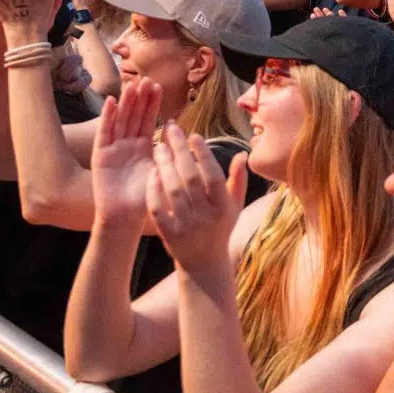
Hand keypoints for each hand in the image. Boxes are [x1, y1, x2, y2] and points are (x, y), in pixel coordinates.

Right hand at [90, 82, 161, 224]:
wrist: (126, 218)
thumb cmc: (147, 199)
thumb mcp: (162, 172)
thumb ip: (169, 154)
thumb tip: (182, 131)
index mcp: (144, 148)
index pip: (149, 121)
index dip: (152, 104)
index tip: (158, 86)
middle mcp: (128, 145)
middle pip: (134, 116)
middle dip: (140, 98)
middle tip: (146, 79)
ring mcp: (113, 149)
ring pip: (120, 120)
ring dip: (125, 103)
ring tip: (131, 85)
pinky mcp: (101, 156)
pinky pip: (104, 133)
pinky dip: (107, 117)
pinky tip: (110, 102)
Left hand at [146, 121, 241, 273]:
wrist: (204, 262)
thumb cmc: (220, 227)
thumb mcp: (234, 205)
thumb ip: (238, 179)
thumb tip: (242, 153)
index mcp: (224, 207)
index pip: (213, 175)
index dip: (203, 154)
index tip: (193, 135)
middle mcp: (206, 217)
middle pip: (191, 179)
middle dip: (180, 152)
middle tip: (172, 130)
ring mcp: (186, 226)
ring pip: (173, 191)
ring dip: (165, 166)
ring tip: (159, 147)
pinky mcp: (169, 235)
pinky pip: (158, 209)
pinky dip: (153, 191)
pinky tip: (152, 173)